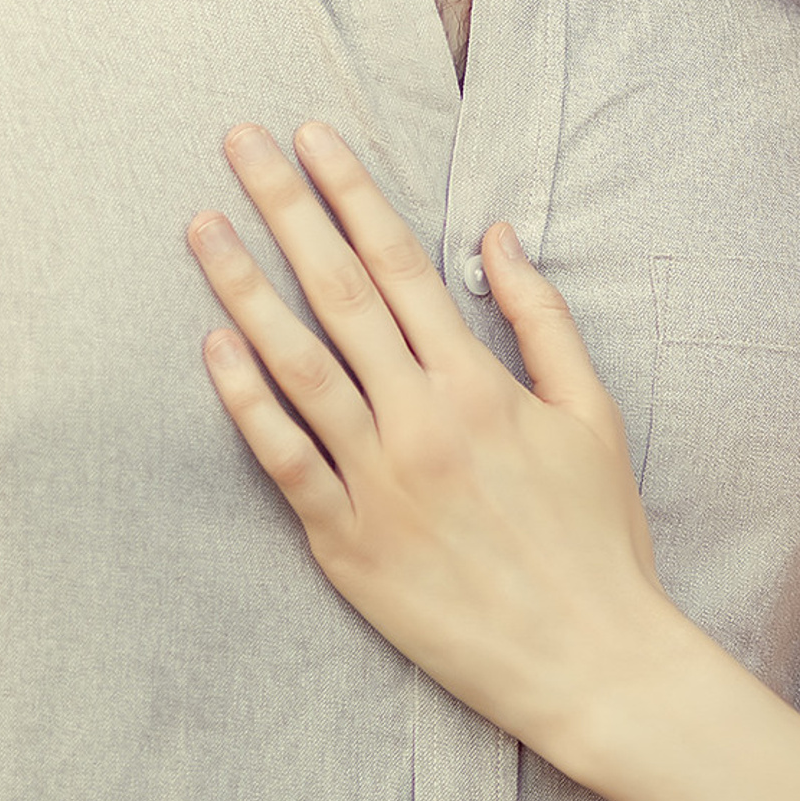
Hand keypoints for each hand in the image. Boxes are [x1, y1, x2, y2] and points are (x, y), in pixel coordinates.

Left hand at [191, 123, 687, 761]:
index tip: (310, 136)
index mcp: (478, 384)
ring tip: (201, 228)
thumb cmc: (598, 537)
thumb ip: (540, 319)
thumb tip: (495, 235)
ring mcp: (376, 483)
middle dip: (284, 208)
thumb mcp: (592, 414)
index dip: (350, 192)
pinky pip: (283, 461)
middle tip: (237, 143)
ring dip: (242, 290)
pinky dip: (245, 402)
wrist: (591, 664)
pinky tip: (212, 349)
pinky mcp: (346, 545)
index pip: (398, 262)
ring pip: (295, 366)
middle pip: (336, 292)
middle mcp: (420, 421)